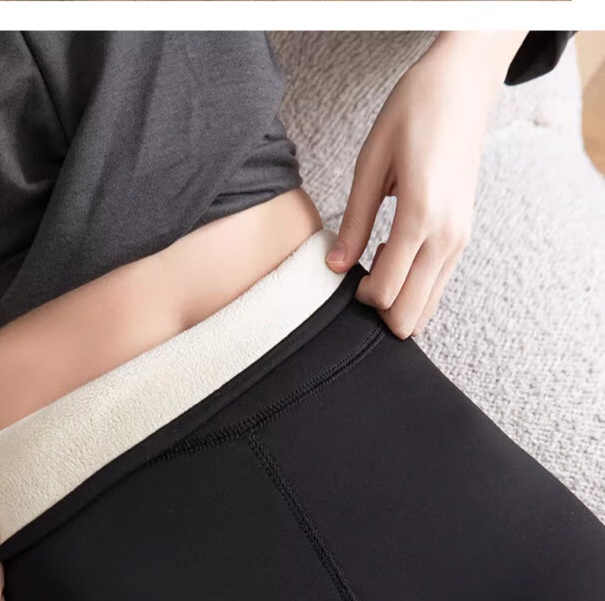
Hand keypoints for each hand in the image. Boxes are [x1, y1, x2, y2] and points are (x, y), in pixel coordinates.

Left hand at [326, 31, 526, 337]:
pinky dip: (413, 286)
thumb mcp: (371, 162)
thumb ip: (354, 220)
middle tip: (360, 277)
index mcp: (421, 215)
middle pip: (409, 315)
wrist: (462, 86)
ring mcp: (460, 240)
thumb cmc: (414, 112)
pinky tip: (396, 252)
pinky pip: (437, 286)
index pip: (387, 291)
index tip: (345, 276)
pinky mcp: (463, 237)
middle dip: (379, 311)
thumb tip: (334, 267)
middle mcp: (447, 236)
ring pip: (426, 308)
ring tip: (379, 260)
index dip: (360, 297)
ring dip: (397, 300)